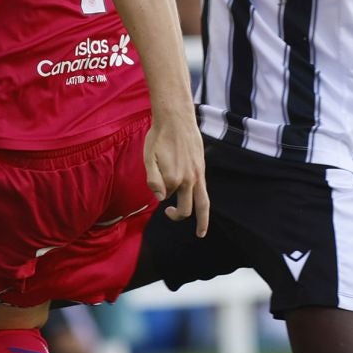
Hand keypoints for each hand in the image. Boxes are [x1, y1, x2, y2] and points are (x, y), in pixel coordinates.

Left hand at [144, 108, 208, 237]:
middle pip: (186, 208)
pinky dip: (203, 204)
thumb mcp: (148, 157)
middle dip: (177, 215)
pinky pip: (205, 192)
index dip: (160, 193)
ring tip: (201, 233)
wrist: (176, 118)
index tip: (155, 185)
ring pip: (202, 204)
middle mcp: (187, 179)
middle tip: (169, 213)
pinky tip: (202, 209)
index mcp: (173, 178)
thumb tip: (161, 198)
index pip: (166, 196)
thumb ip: (153, 179)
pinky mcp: (202, 168)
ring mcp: (197, 174)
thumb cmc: (158, 137)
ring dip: (202, 221)